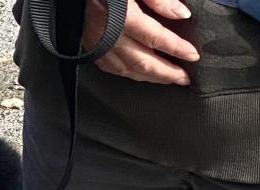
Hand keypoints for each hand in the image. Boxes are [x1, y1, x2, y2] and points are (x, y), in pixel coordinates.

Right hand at [84, 0, 200, 85]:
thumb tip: (181, 14)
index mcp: (125, 19)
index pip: (157, 39)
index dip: (177, 49)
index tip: (193, 55)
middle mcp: (111, 38)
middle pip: (144, 62)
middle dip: (166, 73)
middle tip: (183, 79)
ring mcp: (100, 47)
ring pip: (128, 70)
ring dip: (150, 77)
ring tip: (167, 80)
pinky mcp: (91, 50)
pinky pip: (113, 69)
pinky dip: (130, 75)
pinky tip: (139, 75)